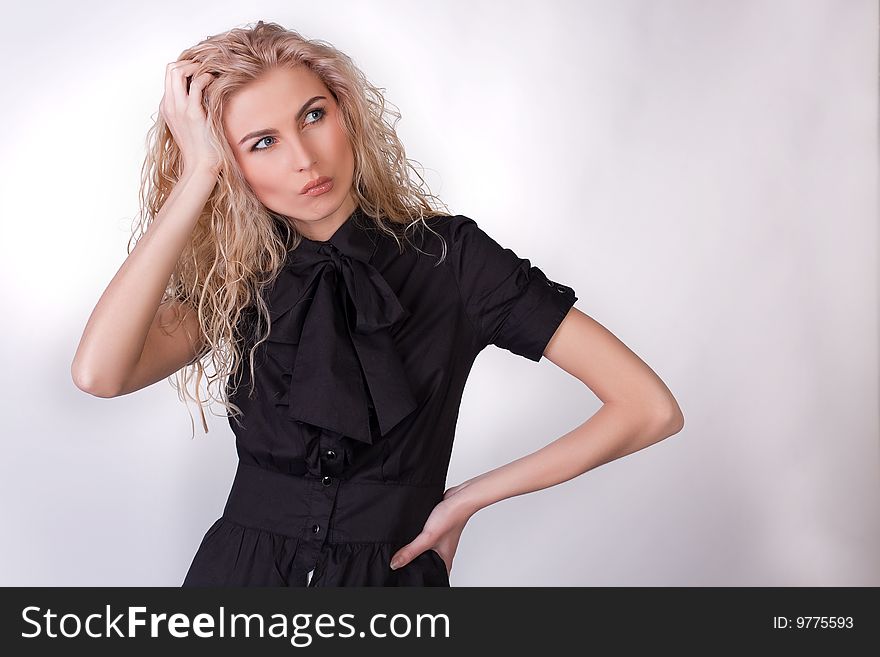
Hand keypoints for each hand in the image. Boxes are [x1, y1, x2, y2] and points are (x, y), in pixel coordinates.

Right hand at [159, 59, 219, 176]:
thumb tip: (203, 94)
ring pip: (178, 71)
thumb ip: (190, 108)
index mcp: (167, 107)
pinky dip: (205, 77)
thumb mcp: (190, 124)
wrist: (201, 166)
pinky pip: (196, 85)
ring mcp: (179, 108)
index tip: (200, 71)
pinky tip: (214, 82)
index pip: (169, 76)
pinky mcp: (193, 113)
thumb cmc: (200, 147)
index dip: (185, 68)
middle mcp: (170, 105)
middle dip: (189, 63)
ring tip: (209, 73)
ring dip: (195, 67)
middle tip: (205, 69)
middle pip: (170, 68)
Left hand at [389, 481, 476, 575]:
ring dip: (416, 552)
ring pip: (426, 551)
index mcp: (444, 559)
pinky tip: (409, 536)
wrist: (459, 497)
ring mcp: (440, 540)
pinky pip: (425, 538)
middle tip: (401, 568)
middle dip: (416, 566)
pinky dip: (417, 539)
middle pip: (427, 564)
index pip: (434, 577)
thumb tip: (395, 564)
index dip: (423, 579)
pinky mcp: (436, 529)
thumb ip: (411, 551)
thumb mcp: (428, 537)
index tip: (409, 580)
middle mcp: (443, 551)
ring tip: (403, 553)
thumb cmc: (452, 517)